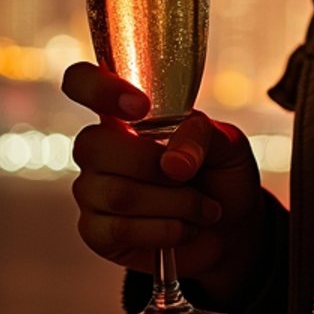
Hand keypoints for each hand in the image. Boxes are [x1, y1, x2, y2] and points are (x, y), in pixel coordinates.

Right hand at [62, 62, 266, 308]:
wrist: (231, 229)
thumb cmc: (221, 174)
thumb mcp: (227, 144)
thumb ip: (202, 136)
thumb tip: (172, 162)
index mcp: (125, 113)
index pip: (81, 82)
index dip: (96, 87)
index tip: (140, 107)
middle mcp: (100, 148)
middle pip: (93, 145)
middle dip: (154, 165)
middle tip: (191, 177)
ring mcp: (93, 191)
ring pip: (117, 194)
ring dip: (175, 203)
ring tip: (203, 208)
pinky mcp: (97, 232)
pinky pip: (118, 230)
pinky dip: (164, 230)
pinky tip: (184, 228)